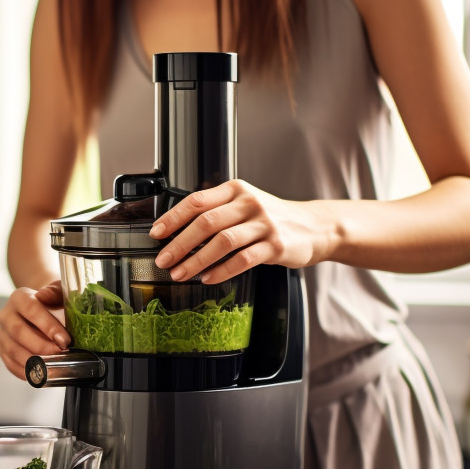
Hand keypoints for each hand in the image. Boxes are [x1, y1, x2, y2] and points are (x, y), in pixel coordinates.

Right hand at [0, 281, 69, 379]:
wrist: (44, 310)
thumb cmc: (54, 302)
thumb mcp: (59, 292)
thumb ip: (54, 290)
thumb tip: (44, 295)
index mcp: (19, 298)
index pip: (31, 310)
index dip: (48, 326)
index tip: (65, 340)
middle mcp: (6, 315)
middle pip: (19, 332)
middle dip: (41, 346)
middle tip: (60, 353)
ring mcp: (2, 334)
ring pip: (13, 350)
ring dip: (33, 361)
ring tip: (52, 366)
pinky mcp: (2, 350)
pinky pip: (11, 364)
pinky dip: (25, 372)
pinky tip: (40, 374)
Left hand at [148, 180, 324, 282]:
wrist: (313, 227)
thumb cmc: (270, 219)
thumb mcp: (244, 205)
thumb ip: (216, 212)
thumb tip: (176, 233)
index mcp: (236, 190)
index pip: (197, 200)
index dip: (173, 217)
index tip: (156, 233)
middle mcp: (249, 203)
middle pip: (206, 222)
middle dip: (180, 243)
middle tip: (164, 260)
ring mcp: (264, 224)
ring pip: (223, 242)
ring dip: (197, 260)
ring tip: (181, 273)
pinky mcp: (276, 245)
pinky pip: (243, 260)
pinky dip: (222, 270)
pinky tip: (208, 278)